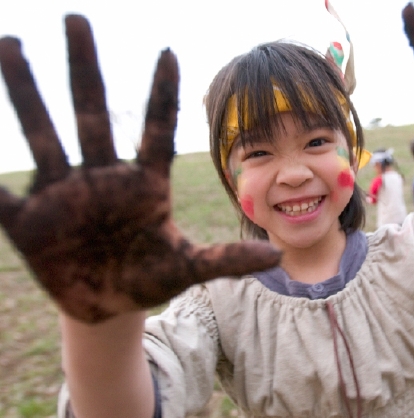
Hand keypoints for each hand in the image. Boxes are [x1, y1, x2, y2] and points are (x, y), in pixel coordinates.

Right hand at [0, 15, 280, 322]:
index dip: (162, 95)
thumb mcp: (187, 268)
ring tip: (10, 42)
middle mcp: (102, 178)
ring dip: (26, 92)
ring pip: (43, 135)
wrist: (109, 306)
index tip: (170, 52)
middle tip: (76, 18)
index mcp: (143, 185)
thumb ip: (226, 259)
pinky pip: (2, 195)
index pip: (155, 130)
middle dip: (85, 70)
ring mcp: (63, 195)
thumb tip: (277, 253)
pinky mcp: (29, 223)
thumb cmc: (150, 278)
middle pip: (92, 115)